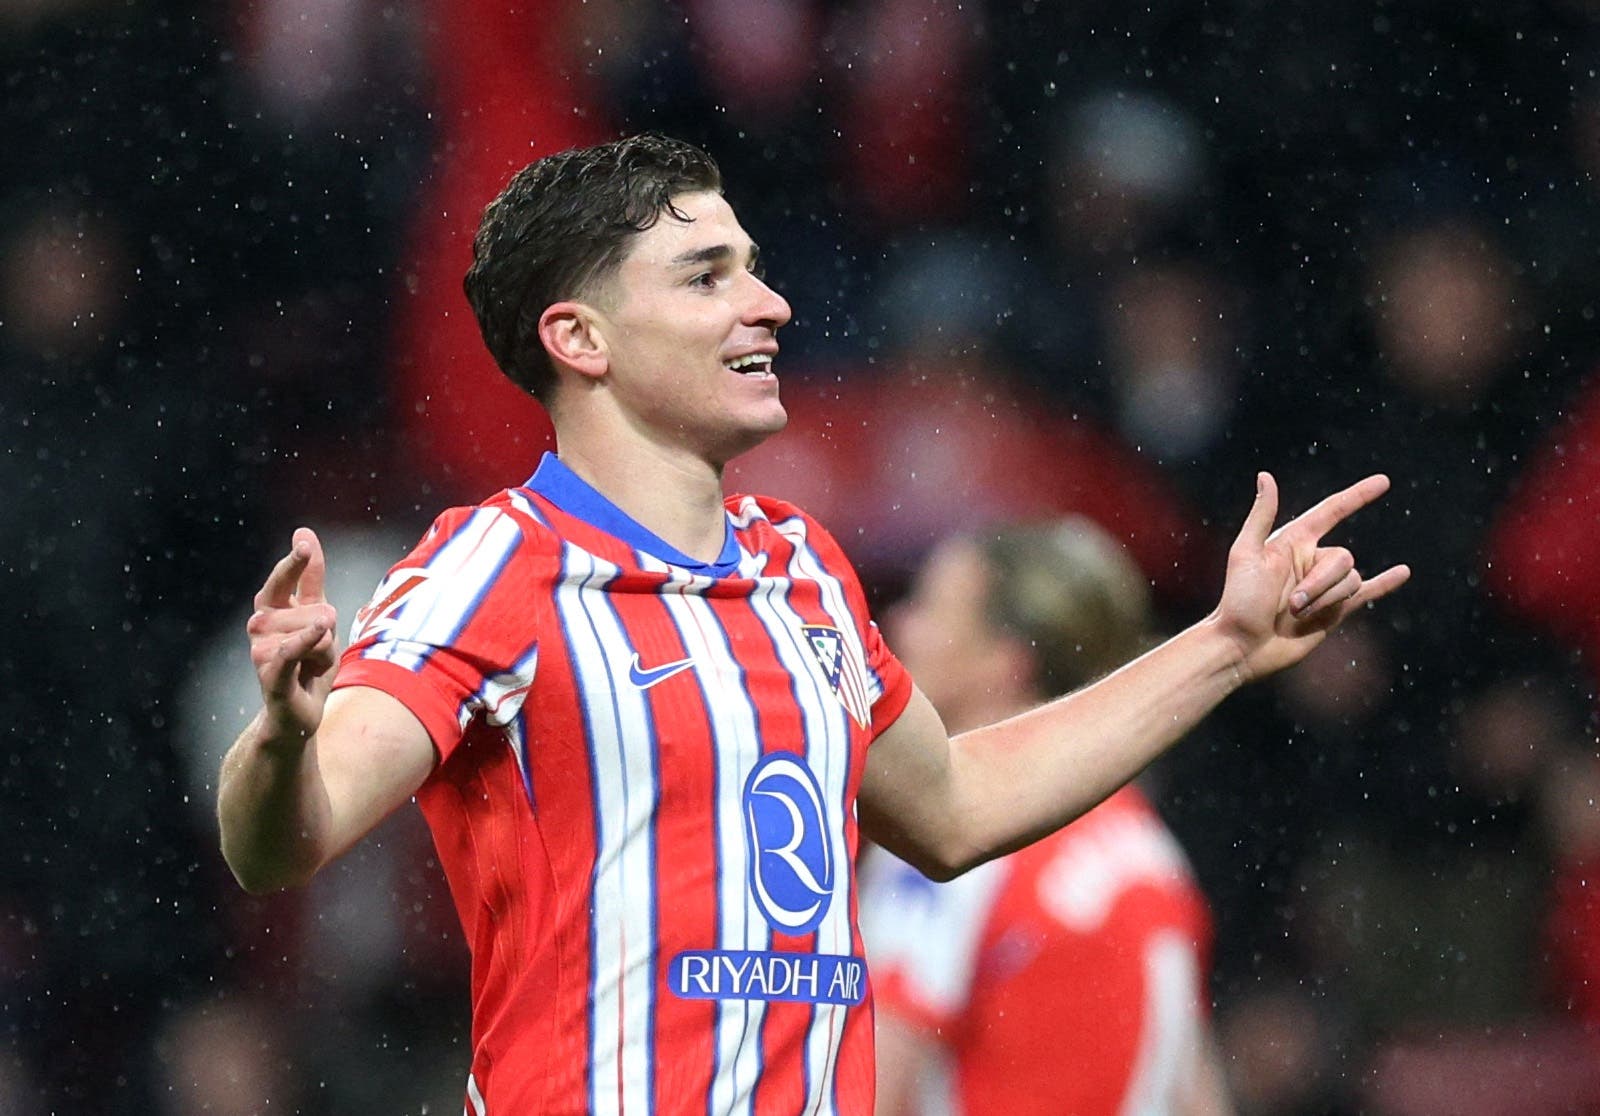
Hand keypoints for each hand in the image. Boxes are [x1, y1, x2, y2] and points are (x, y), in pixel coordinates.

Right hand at [247, 527, 339, 741]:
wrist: (299, 716)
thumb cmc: (308, 666)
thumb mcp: (319, 618)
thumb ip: (312, 578)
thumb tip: (303, 532)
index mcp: (271, 610)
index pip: (285, 579)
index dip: (297, 561)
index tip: (304, 539)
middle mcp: (260, 626)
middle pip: (315, 609)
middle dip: (330, 630)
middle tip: (319, 651)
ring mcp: (263, 650)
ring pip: (316, 631)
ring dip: (327, 650)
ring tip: (313, 667)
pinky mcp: (272, 673)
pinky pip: (292, 649)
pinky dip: (306, 640)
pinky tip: (319, 629)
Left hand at [1213, 472, 1409, 680]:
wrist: (1242, 646)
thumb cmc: (1238, 601)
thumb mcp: (1245, 553)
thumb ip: (1261, 515)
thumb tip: (1266, 476)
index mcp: (1293, 542)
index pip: (1332, 511)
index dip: (1358, 496)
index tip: (1383, 482)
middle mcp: (1311, 561)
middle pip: (1344, 559)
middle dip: (1320, 584)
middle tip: (1290, 605)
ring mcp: (1324, 587)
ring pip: (1352, 581)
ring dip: (1326, 600)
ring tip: (1296, 615)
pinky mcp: (1334, 611)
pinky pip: (1368, 593)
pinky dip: (1386, 583)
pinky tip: (1403, 573)